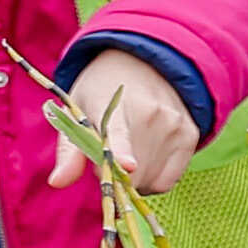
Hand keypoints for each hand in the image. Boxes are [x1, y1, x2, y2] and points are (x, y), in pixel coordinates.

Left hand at [49, 46, 200, 196]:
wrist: (141, 64)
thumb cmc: (100, 92)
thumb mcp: (75, 112)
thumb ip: (69, 149)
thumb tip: (57, 183)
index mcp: (111, 104)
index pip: (117, 132)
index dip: (121, 151)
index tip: (127, 165)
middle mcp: (150, 113)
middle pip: (133, 173)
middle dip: (113, 176)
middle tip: (105, 155)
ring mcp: (174, 125)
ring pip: (151, 181)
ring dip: (134, 180)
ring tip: (125, 153)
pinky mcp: (190, 136)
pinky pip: (168, 181)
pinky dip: (153, 180)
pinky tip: (144, 160)